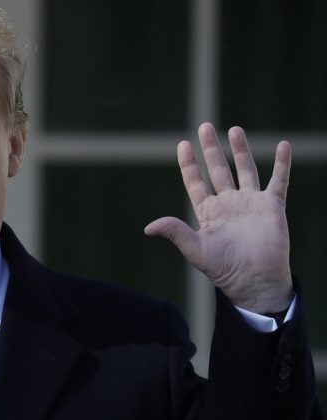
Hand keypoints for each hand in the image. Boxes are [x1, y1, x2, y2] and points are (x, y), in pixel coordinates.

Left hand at [145, 123, 292, 313]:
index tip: (182, 144)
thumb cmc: (224, 269)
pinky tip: (283, 145)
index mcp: (208, 212)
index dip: (189, 164)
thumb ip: (175, 232)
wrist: (255, 281)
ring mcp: (250, 203)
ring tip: (233, 129)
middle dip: (211, 149)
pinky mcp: (272, 206)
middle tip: (204, 126)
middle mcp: (228, 204)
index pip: (195, 181)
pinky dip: (282, 163)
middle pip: (218, 169)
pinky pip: (278, 180)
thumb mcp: (195, 249)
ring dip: (240, 150)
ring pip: (245, 170)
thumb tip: (148, 227)